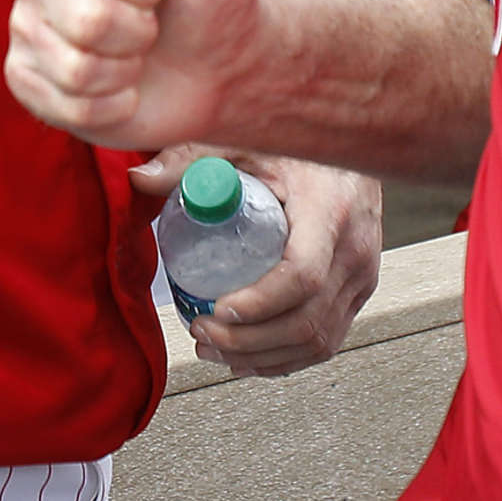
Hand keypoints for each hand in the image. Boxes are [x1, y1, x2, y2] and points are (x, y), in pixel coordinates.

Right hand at [6, 0, 263, 155]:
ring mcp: (25, 24)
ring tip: (135, 53)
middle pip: (84, 20)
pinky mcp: (25, 77)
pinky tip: (119, 86)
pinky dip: (108, 106)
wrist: (216, 67)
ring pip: (74, 68)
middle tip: (150, 23)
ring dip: (124, 73)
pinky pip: (61, 105)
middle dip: (138, 33)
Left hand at [136, 148, 380, 376]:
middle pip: (306, 320)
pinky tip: (249, 354)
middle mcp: (354, 249)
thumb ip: (192, 160)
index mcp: (330, 209)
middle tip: (201, 332)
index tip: (217, 309)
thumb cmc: (302, 145)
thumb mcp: (245, 143)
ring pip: (318, 341)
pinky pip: (326, 339)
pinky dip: (285, 357)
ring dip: (261, 356)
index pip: (303, 275)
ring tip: (214, 348)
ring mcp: (361, 275)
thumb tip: (139, 180)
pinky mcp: (358, 291)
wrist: (353, 148)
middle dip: (247, 340)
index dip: (259, 304)